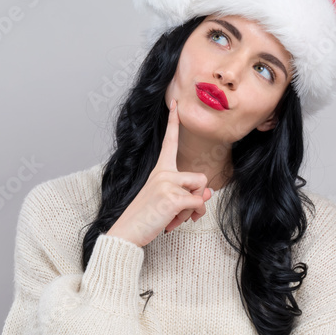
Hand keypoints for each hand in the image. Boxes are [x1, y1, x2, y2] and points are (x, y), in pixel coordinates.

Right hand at [105, 100, 212, 246]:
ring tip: (175, 216)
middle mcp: (163, 172)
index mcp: (159, 170)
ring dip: (194, 207)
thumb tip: (208, 192)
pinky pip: (198, 203)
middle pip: (199, 177)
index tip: (175, 103)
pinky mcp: (172, 197)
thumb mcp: (169, 202)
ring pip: (201, 189)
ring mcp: (167, 183)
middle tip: (179, 211)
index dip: (174, 122)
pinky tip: (174, 221)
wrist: (126, 232)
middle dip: (196, 197)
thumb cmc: (145, 217)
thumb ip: (189, 193)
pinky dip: (193, 214)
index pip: (168, 141)